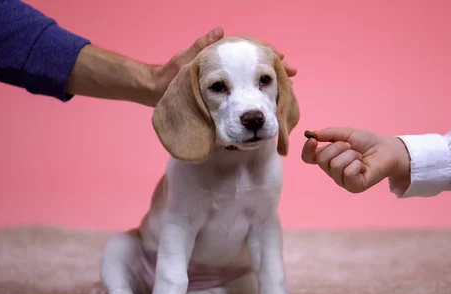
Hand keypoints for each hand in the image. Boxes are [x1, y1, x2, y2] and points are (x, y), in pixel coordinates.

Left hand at [148, 27, 296, 105]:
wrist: (157, 93)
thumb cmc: (169, 77)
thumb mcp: (185, 64)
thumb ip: (200, 47)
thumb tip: (219, 31)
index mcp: (220, 60)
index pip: (250, 54)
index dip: (268, 56)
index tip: (282, 59)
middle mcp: (226, 70)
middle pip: (257, 68)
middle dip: (275, 71)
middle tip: (292, 74)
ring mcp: (226, 84)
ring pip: (254, 82)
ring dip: (269, 85)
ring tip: (286, 90)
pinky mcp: (223, 96)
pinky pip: (245, 95)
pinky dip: (258, 98)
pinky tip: (267, 106)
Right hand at [301, 127, 411, 192]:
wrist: (386, 149)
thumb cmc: (366, 142)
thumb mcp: (346, 133)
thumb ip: (329, 134)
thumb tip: (312, 134)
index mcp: (328, 158)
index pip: (308, 158)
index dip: (307, 150)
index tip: (313, 140)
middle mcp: (332, 171)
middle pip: (322, 159)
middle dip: (337, 147)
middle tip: (350, 147)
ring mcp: (342, 180)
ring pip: (335, 165)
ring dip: (350, 155)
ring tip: (359, 156)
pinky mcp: (354, 187)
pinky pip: (348, 173)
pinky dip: (357, 164)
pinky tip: (363, 166)